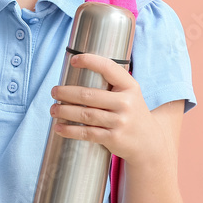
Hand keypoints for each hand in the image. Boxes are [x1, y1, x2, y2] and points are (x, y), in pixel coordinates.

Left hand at [49, 53, 172, 166]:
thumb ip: (112, 84)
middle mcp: (126, 103)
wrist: (150, 142)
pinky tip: (59, 127)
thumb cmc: (132, 113)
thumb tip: (79, 72)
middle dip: (66, 93)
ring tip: (53, 109)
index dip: (90, 61)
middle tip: (53, 92)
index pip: (108, 68)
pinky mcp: (114, 138)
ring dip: (64, 111)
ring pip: (84, 114)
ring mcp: (120, 122)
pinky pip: (87, 133)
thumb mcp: (130, 94)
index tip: (73, 60)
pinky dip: (70, 130)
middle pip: (88, 95)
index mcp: (130, 87)